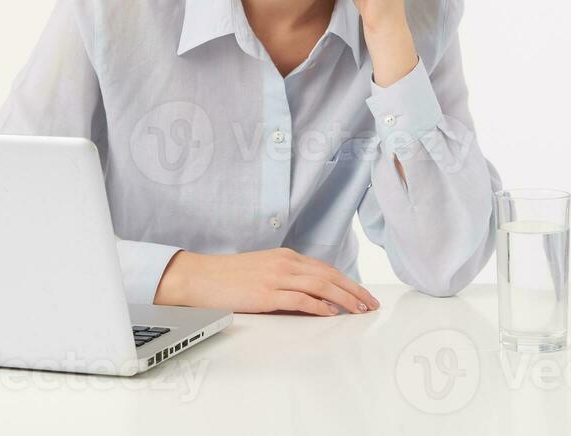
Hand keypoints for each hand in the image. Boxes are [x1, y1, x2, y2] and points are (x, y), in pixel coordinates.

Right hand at [154, 248, 380, 315]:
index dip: (347, 281)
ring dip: (344, 299)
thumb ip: (287, 280)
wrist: (199, 276)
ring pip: (320, 285)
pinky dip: (319, 305)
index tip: (362, 294)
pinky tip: (330, 313)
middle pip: (329, 275)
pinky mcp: (266, 293)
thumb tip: (312, 299)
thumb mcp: (262, 271)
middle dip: (354, 290)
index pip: (325, 268)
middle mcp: (285, 263)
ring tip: (359, 310)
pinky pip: (300, 298)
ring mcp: (276, 277)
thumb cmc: (227, 277)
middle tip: (371, 304)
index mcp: (285, 256)